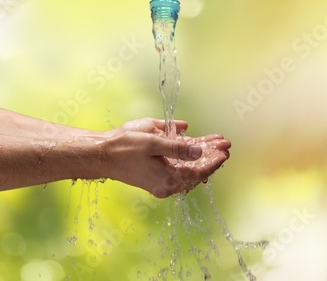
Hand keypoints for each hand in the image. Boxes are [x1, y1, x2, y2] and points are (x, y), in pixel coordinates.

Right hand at [103, 118, 230, 197]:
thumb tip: (198, 151)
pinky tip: (195, 144)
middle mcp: (166, 184)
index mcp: (167, 179)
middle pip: (195, 170)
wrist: (102, 154)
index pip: (197, 172)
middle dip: (210, 155)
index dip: (213, 160)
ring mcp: (160, 180)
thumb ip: (177, 148)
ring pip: (187, 167)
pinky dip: (187, 155)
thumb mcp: (153, 143)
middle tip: (225, 144)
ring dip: (200, 154)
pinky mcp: (155, 174)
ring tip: (215, 142)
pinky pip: (176, 165)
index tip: (224, 150)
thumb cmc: (124, 147)